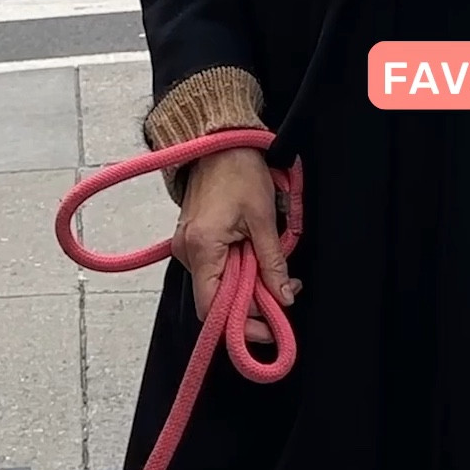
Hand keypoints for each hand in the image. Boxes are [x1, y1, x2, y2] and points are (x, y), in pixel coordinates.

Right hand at [172, 148, 299, 344]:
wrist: (218, 142)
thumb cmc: (239, 172)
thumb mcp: (263, 218)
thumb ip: (273, 262)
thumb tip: (284, 296)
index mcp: (201, 248)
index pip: (212, 308)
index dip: (240, 324)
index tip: (269, 328)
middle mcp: (186, 252)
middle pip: (215, 300)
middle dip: (250, 305)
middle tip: (283, 296)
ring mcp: (186, 246)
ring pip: (216, 285)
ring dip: (245, 287)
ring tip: (275, 276)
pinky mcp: (192, 240)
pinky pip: (213, 269)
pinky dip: (235, 273)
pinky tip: (256, 263)